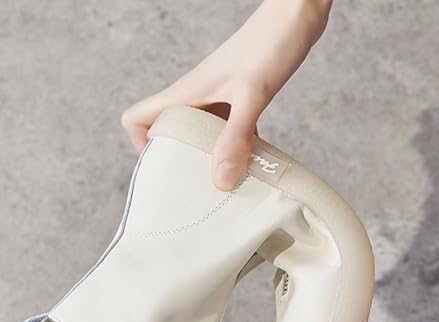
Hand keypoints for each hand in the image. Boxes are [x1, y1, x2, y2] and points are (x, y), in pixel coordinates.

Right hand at [121, 0, 332, 190]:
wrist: (296, 14)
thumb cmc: (271, 43)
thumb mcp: (252, 95)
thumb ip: (236, 137)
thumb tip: (221, 179)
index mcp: (187, 93)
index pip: (137, 118)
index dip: (141, 144)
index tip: (163, 166)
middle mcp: (197, 97)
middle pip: (169, 133)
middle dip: (178, 159)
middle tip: (198, 183)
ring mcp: (217, 98)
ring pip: (200, 134)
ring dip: (209, 157)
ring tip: (225, 179)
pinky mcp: (238, 100)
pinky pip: (227, 131)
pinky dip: (235, 147)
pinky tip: (251, 160)